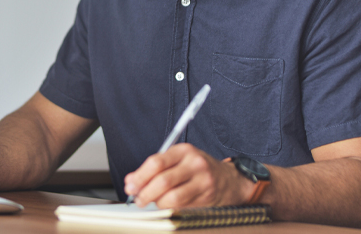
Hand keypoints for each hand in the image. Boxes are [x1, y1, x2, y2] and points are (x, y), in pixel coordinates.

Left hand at [124, 143, 253, 207]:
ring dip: (157, 203)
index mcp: (184, 151)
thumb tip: (131, 181)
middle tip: (138, 199)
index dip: (139, 177)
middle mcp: (195, 164)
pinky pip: (182, 207)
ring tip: (152, 203)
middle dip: (145, 193)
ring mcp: (203, 182)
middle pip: (163, 181)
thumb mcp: (178, 161)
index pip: (156, 163)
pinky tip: (166, 207)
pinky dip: (170, 209)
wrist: (230, 180)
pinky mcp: (207, 198)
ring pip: (172, 197)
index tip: (130, 186)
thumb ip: (155, 168)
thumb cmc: (198, 169)